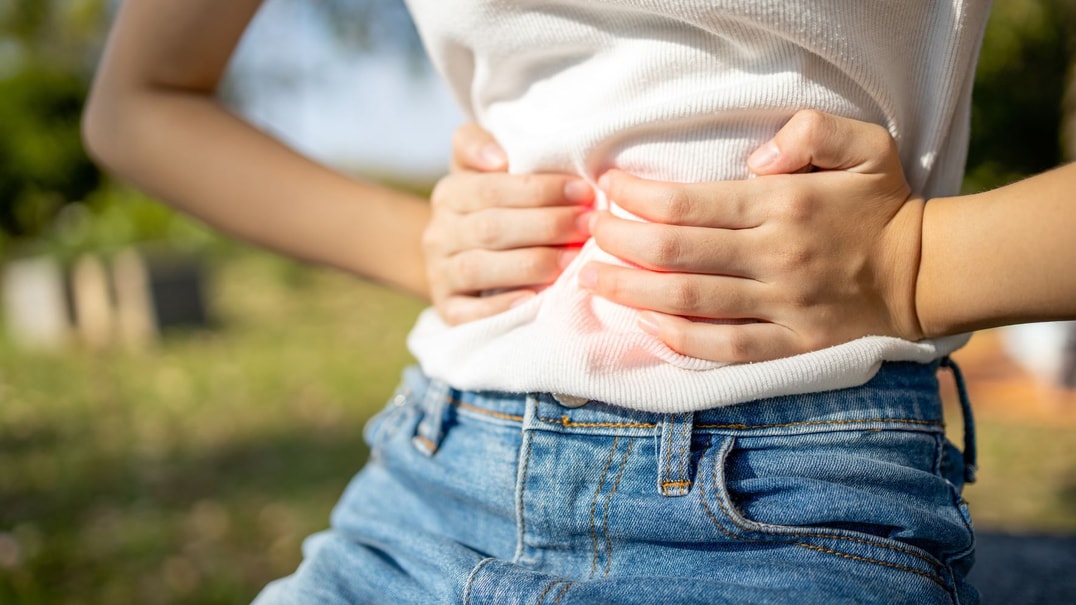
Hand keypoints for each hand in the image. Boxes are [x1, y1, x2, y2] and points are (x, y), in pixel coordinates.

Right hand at [424, 123, 593, 323]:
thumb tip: (498, 158)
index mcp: (449, 193)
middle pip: (491, 227)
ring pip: (480, 267)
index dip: (539, 189)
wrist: (459, 262)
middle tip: (588, 225)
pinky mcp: (448, 310)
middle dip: (547, 225)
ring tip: (572, 260)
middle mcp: (438, 233)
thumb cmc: (490, 209)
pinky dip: (502, 306)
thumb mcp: (482, 171)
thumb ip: (480, 146)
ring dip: (532, 263)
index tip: (583, 191)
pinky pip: (469, 312)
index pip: (492, 187)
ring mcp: (439, 273)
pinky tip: (535, 299)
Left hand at [580, 110, 925, 361]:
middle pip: (676, 253)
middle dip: (621, 243)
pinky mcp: (789, 344)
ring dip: (631, 290)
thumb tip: (756, 159)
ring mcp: (781, 305)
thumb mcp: (864, 145)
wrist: (926, 272)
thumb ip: (811, 132)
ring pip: (688, 301)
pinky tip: (644, 324)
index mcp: (783, 205)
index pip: (688, 203)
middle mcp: (775, 257)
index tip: (610, 188)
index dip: (637, 197)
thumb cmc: (881, 204)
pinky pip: (723, 346)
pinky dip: (677, 338)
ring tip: (592, 280)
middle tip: (591, 235)